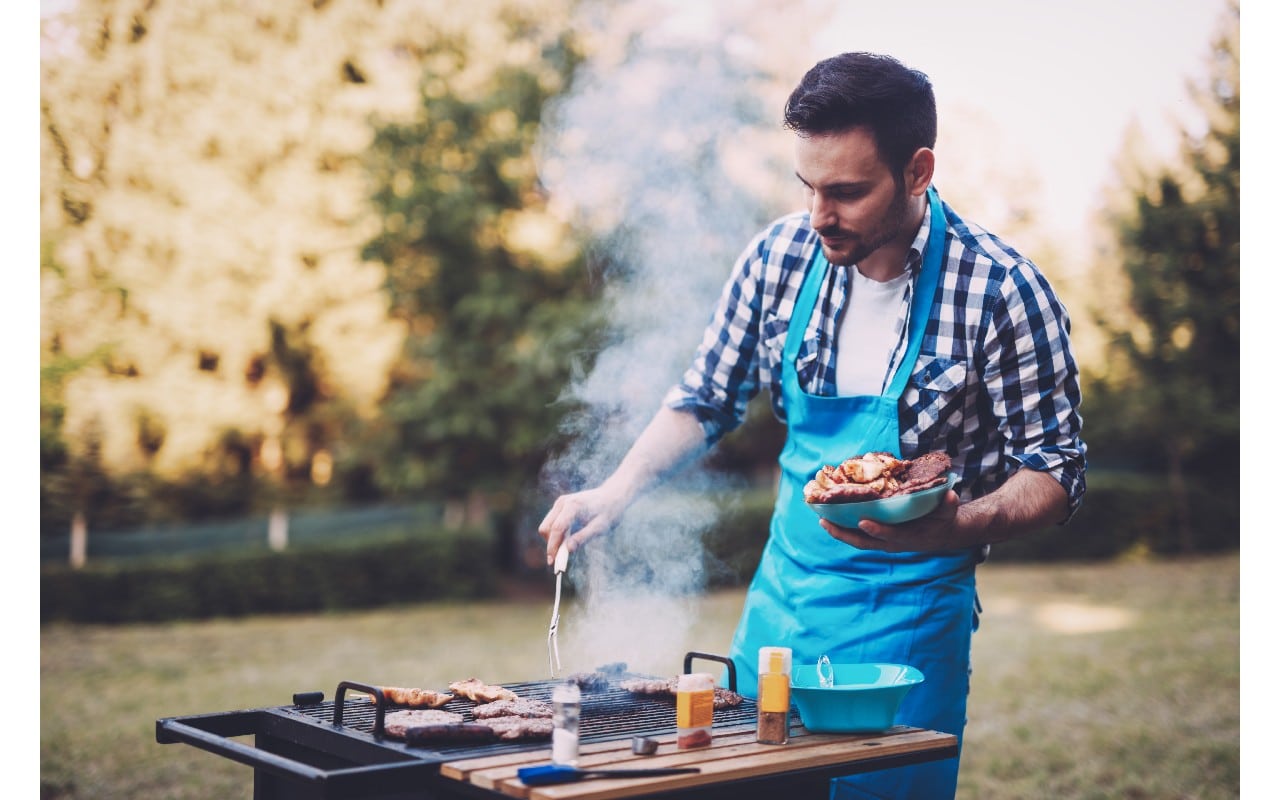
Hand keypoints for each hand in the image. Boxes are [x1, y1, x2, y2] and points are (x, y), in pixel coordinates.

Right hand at [537, 484, 628, 564]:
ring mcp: (560, 503)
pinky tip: (566, 541)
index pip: (557, 529)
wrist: (613, 495)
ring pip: (547, 526)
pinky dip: (556, 534)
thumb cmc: (610, 511)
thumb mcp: (600, 527)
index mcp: (573, 506)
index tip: (553, 562)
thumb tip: (567, 550)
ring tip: (564, 552)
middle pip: (547, 528)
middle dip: (551, 545)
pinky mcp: (560, 506)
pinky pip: (552, 523)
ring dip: (552, 540)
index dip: (553, 547)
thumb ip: (583, 537)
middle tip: (559, 560)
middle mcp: (562, 502)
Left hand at [818, 490, 962, 552]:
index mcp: (909, 537)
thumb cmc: (943, 520)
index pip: (890, 536)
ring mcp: (883, 542)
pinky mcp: (878, 538)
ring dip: (838, 531)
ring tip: (820, 518)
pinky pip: (857, 535)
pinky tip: (830, 516)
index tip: (863, 521)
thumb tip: (949, 495)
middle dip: (843, 534)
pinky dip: (843, 528)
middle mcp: (892, 542)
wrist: (943, 535)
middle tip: (824, 521)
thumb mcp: (948, 511)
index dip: (877, 530)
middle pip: (864, 542)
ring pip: (857, 540)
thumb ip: (948, 504)